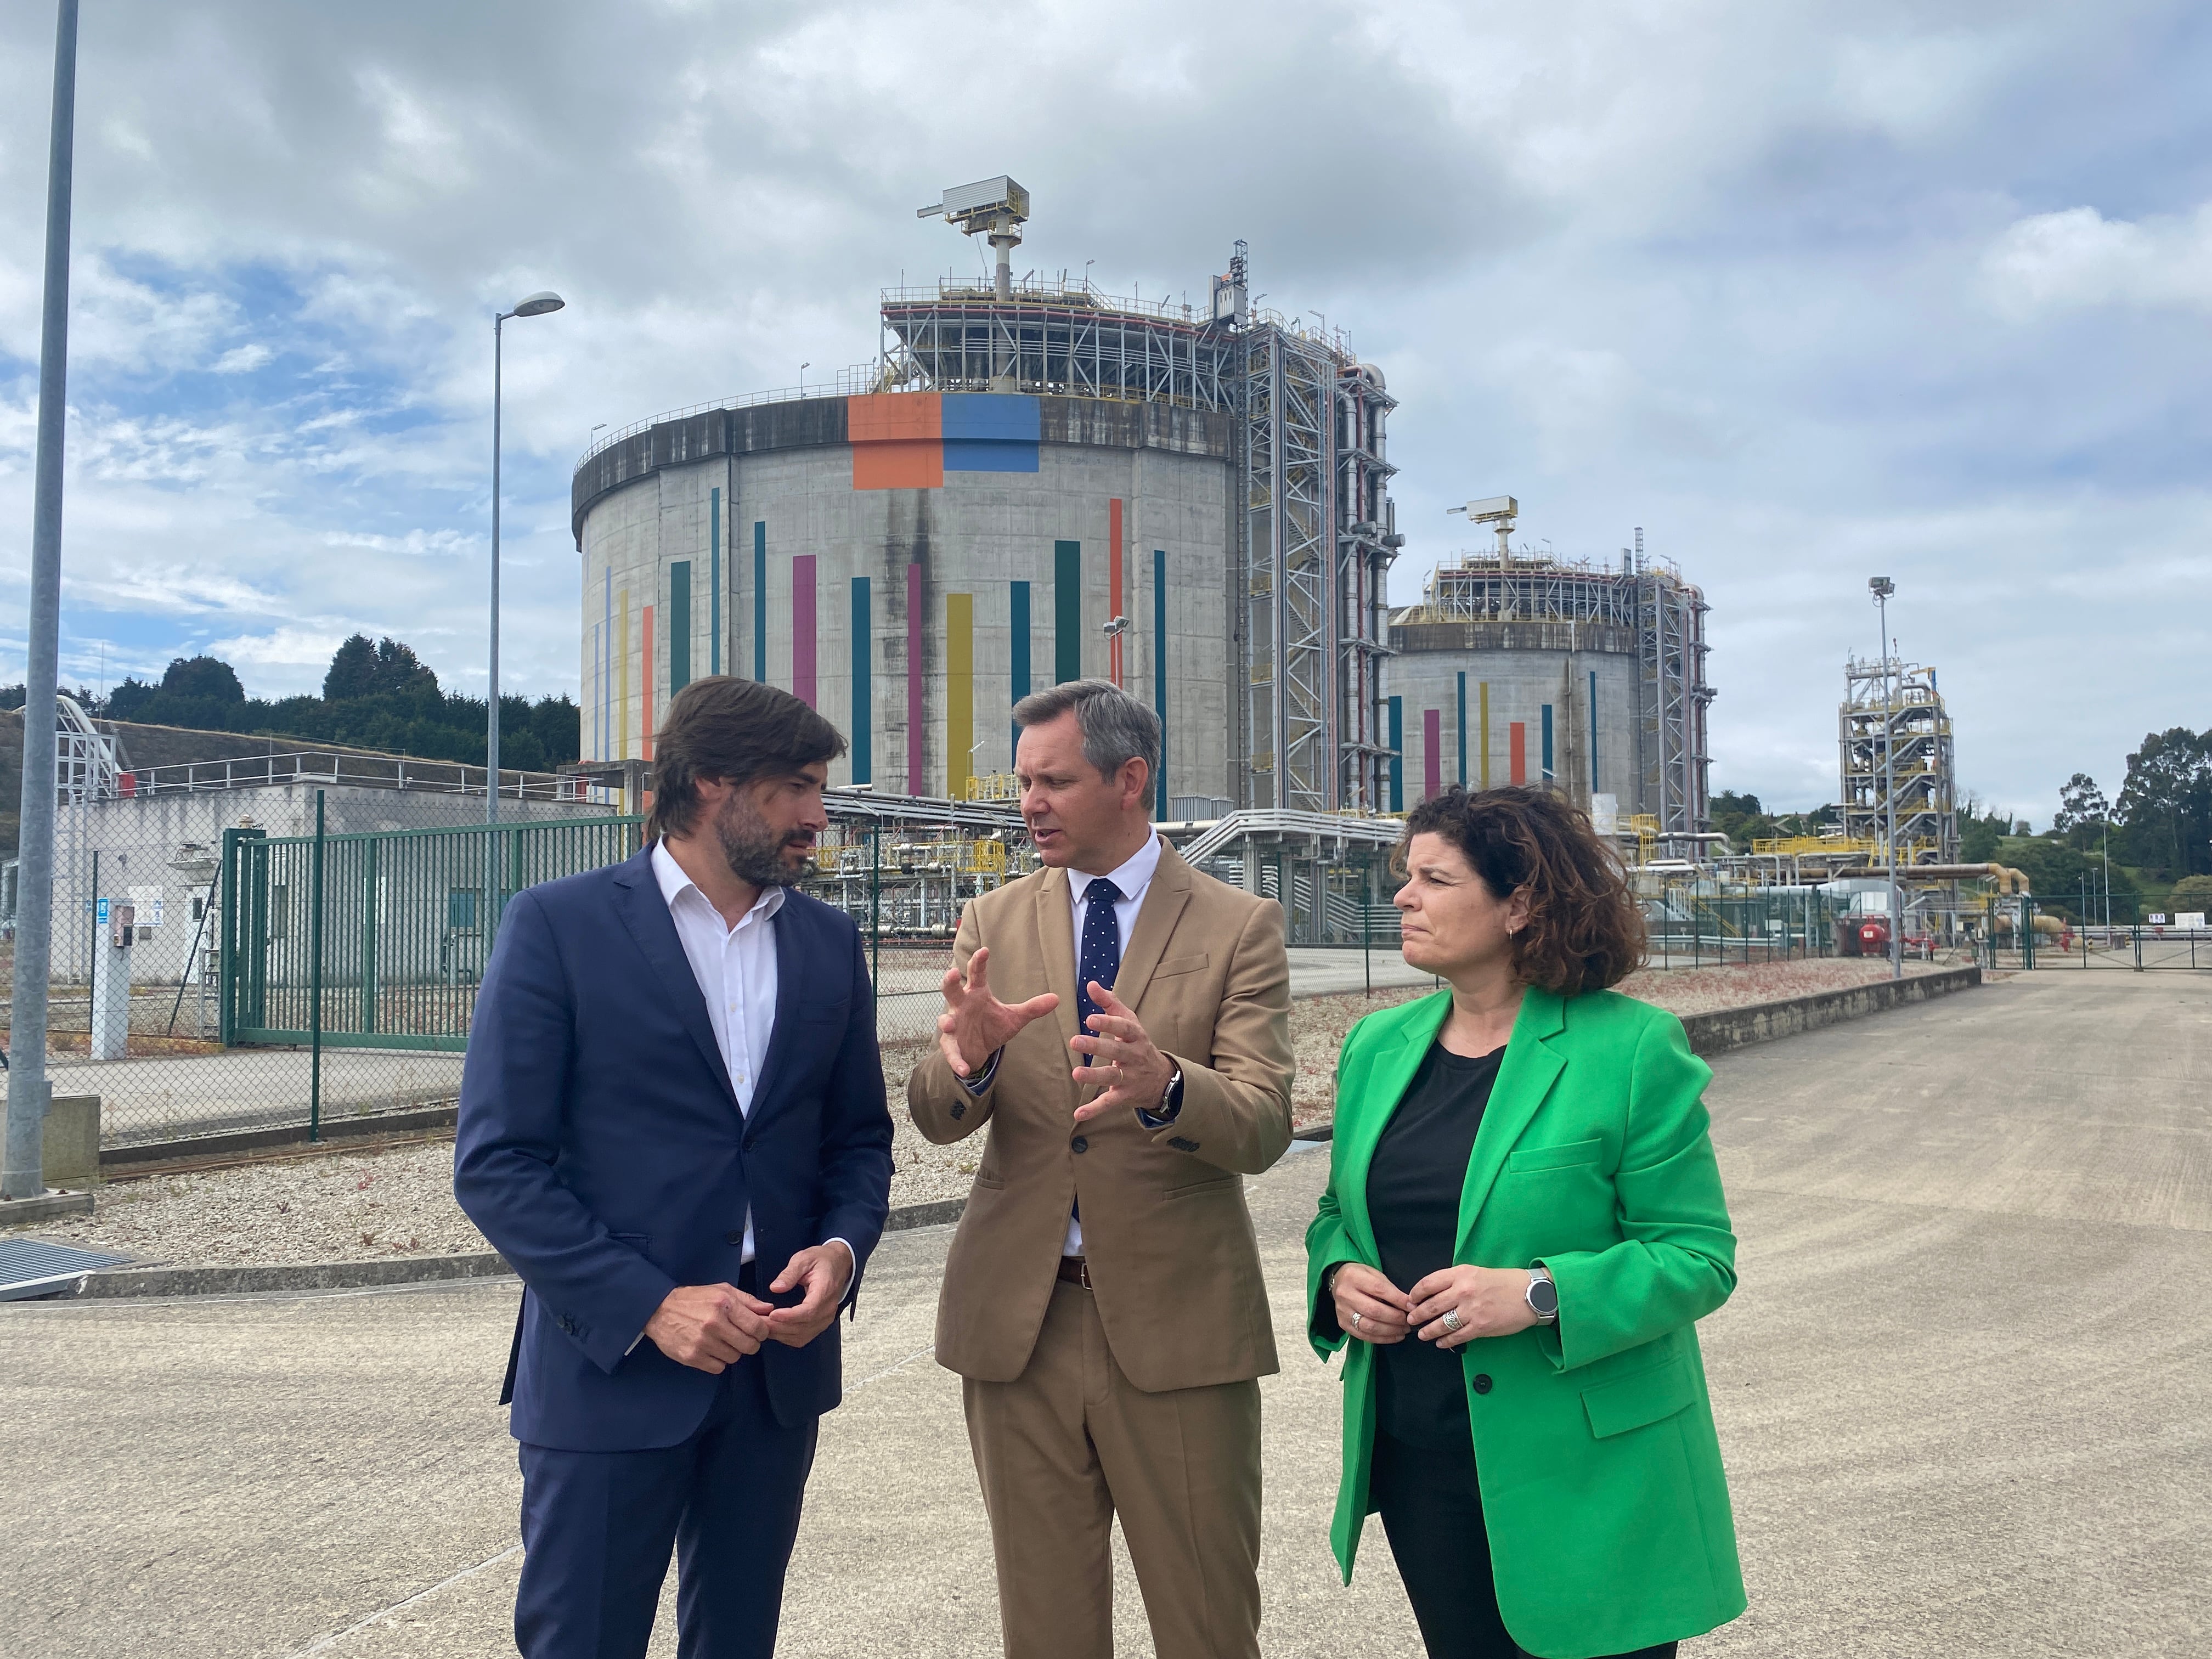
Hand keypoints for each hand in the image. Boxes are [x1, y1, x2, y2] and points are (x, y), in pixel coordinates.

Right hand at [644, 1283, 771, 1372]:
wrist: (659, 1310)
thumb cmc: (694, 1299)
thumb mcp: (722, 1290)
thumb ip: (748, 1300)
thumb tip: (769, 1309)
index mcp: (725, 1304)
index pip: (757, 1327)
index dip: (762, 1332)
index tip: (757, 1331)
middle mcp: (714, 1323)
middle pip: (749, 1346)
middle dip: (749, 1343)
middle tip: (741, 1338)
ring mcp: (703, 1342)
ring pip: (734, 1358)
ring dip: (732, 1352)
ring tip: (721, 1341)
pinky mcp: (692, 1357)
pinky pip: (718, 1367)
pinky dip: (718, 1361)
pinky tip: (710, 1350)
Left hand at [765, 1242, 854, 1348]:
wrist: (838, 1264)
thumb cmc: (822, 1260)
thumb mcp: (804, 1259)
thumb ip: (790, 1273)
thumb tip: (776, 1288)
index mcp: (825, 1291)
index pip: (809, 1311)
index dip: (789, 1316)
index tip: (772, 1314)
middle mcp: (828, 1309)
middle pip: (803, 1327)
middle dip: (778, 1326)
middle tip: (759, 1321)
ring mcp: (825, 1319)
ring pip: (801, 1336)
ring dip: (781, 1333)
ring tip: (762, 1325)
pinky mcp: (820, 1324)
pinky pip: (803, 1337)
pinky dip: (787, 1337)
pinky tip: (774, 1329)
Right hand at [937, 944, 1059, 1076]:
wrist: (979, 1052)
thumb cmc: (992, 1027)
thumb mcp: (1014, 1018)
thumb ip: (1032, 1008)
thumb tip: (1057, 998)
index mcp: (977, 994)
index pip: (977, 974)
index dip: (979, 962)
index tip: (984, 951)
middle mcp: (962, 1006)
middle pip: (951, 990)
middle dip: (950, 982)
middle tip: (951, 973)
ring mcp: (954, 1025)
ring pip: (944, 1020)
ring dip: (945, 1021)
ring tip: (950, 1023)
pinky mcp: (952, 1045)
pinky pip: (952, 1052)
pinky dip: (956, 1060)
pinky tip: (963, 1069)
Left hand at [1067, 982, 1174, 1123]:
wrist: (1162, 1078)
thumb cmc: (1137, 1044)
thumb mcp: (1129, 1021)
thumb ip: (1110, 1003)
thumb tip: (1091, 984)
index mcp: (1135, 1036)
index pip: (1124, 1027)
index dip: (1108, 1022)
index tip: (1090, 1018)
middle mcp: (1134, 1056)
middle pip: (1116, 1051)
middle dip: (1097, 1046)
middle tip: (1075, 1041)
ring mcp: (1130, 1077)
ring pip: (1112, 1077)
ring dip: (1094, 1076)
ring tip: (1076, 1073)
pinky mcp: (1124, 1095)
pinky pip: (1109, 1103)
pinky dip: (1094, 1109)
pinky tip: (1078, 1114)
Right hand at [1329, 1261, 1412, 1344]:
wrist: (1337, 1281)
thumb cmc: (1360, 1276)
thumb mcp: (1374, 1274)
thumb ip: (1390, 1289)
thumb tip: (1409, 1306)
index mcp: (1353, 1277)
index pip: (1379, 1290)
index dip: (1398, 1300)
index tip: (1412, 1306)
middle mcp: (1345, 1295)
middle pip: (1374, 1311)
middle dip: (1396, 1318)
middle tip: (1409, 1321)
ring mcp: (1342, 1311)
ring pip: (1369, 1326)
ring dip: (1391, 1331)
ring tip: (1404, 1330)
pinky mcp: (1343, 1324)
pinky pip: (1364, 1336)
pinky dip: (1382, 1339)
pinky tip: (1395, 1336)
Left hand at [1406, 1266, 1540, 1348]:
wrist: (1529, 1294)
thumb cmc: (1502, 1282)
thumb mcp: (1475, 1272)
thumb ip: (1454, 1281)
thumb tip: (1432, 1294)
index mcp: (1460, 1274)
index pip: (1428, 1283)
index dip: (1415, 1294)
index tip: (1410, 1301)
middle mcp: (1463, 1290)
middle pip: (1430, 1305)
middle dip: (1417, 1315)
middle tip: (1410, 1320)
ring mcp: (1471, 1310)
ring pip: (1441, 1323)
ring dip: (1428, 1331)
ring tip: (1422, 1334)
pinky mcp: (1481, 1327)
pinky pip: (1457, 1336)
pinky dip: (1446, 1341)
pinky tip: (1440, 1342)